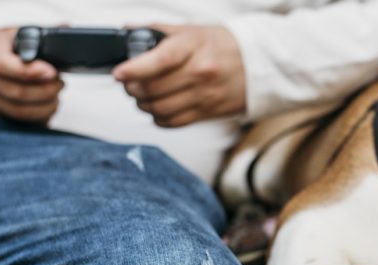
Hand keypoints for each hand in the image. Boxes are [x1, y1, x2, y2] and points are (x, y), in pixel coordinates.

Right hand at [0, 28, 63, 122]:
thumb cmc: (6, 47)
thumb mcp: (17, 35)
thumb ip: (40, 35)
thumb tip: (65, 28)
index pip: (5, 66)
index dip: (32, 73)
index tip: (53, 72)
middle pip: (18, 93)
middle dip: (47, 91)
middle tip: (61, 84)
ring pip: (20, 111)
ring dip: (46, 107)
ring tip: (56, 96)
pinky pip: (18, 122)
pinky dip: (39, 117)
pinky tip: (47, 108)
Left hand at [113, 24, 245, 127]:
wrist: (259, 66)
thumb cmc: (223, 45)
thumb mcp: (193, 31)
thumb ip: (159, 32)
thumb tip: (128, 32)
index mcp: (194, 47)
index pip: (160, 60)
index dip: (135, 69)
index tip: (119, 73)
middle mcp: (200, 73)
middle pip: (154, 88)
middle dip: (133, 88)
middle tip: (128, 83)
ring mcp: (204, 95)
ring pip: (160, 108)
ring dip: (143, 105)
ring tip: (141, 97)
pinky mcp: (207, 112)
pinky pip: (174, 122)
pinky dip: (159, 118)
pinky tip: (158, 109)